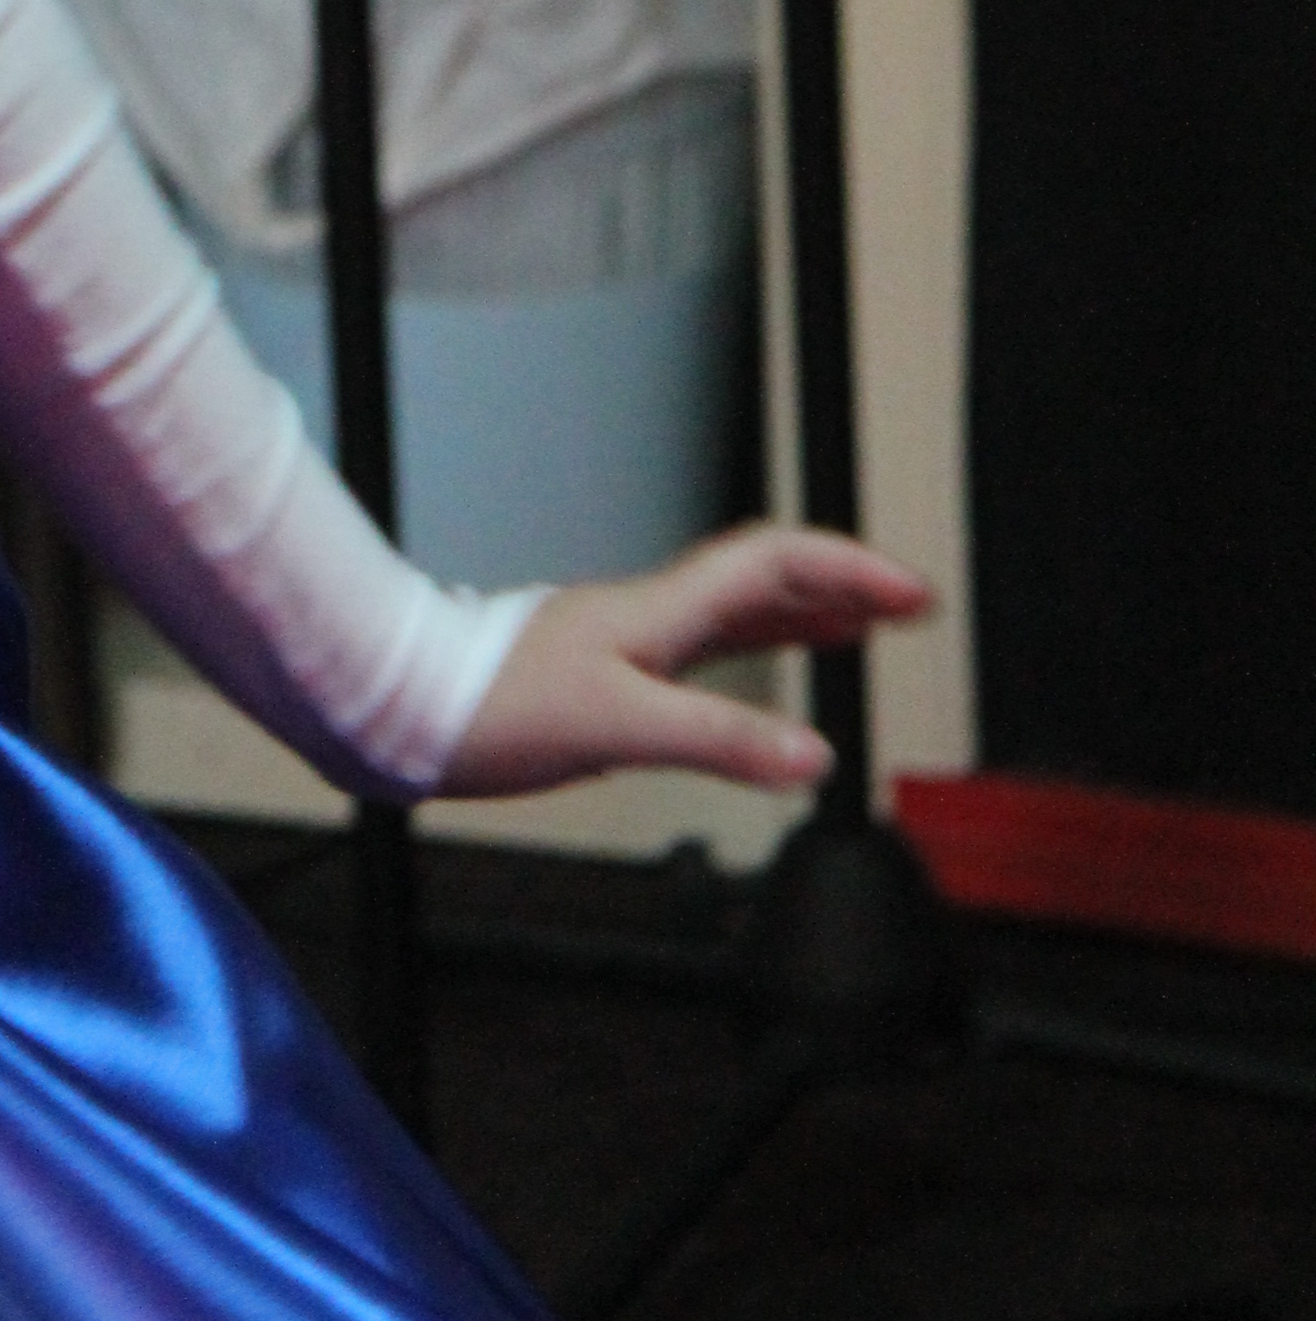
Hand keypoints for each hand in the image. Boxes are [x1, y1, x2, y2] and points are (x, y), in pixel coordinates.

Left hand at [434, 524, 936, 798]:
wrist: (408, 707)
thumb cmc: (496, 708)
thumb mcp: (619, 727)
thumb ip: (720, 740)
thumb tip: (816, 756)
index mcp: (661, 612)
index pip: (774, 564)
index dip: (848, 571)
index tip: (912, 592)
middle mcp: (652, 615)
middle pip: (766, 578)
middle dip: (843, 584)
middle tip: (912, 602)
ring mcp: (632, 641)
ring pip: (738, 611)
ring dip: (806, 612)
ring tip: (862, 625)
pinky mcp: (612, 673)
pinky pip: (706, 649)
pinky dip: (754, 653)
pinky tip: (760, 683)